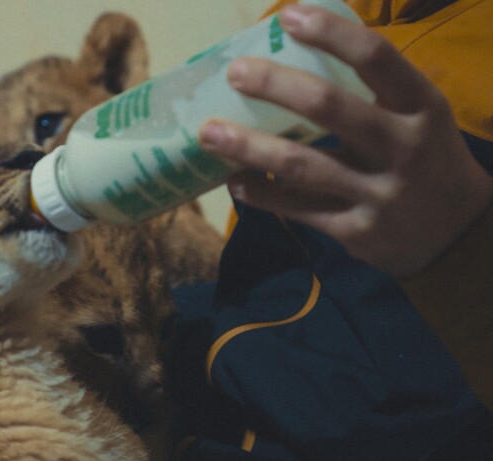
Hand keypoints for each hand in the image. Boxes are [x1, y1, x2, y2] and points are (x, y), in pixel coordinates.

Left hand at [197, 3, 492, 277]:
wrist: (456, 234)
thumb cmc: (421, 157)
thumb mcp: (415, 117)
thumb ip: (370, 92)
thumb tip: (292, 55)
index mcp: (420, 106)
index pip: (376, 57)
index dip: (330, 33)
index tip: (288, 16)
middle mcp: (403, 147)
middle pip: (330, 107)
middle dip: (275, 86)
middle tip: (234, 73)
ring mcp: (379, 193)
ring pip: (301, 165)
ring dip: (248, 147)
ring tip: (208, 133)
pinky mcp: (357, 231)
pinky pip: (298, 208)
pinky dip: (261, 193)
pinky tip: (235, 181)